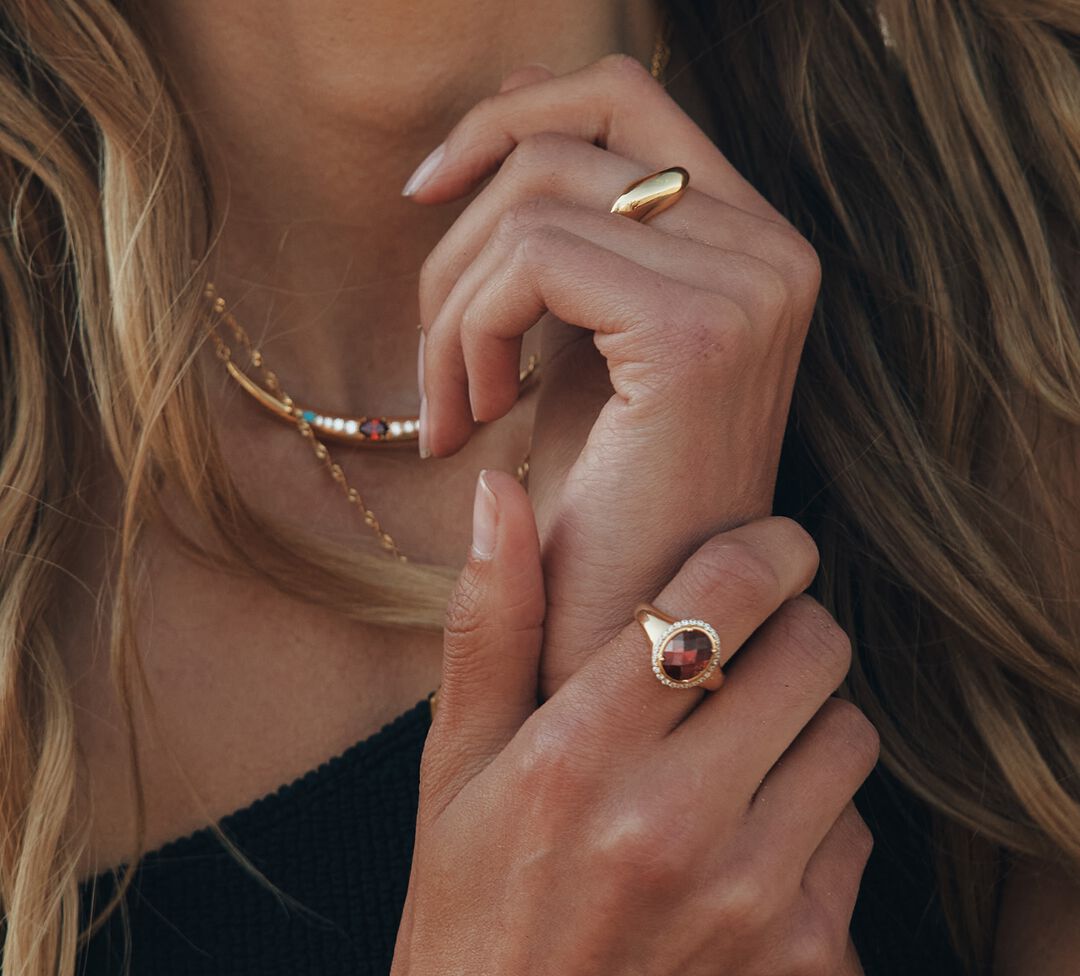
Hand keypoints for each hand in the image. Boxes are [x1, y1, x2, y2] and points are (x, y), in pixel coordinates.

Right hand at [350, 472, 877, 975]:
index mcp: (578, 755)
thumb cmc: (464, 912)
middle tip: (755, 641)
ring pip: (850, 735)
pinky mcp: (798, 960)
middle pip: (814, 652)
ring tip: (747, 739)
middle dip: (795, 625)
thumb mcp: (451, 767)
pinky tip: (752, 830)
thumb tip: (496, 495)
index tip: (772, 546)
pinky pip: (856, 832)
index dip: (767, 547)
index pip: (723, 594)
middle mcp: (670, 821)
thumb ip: (487, 625)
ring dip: (810, 717)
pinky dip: (816, 812)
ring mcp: (746, 898)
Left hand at [412, 54, 819, 695]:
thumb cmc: (606, 507)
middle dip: (465, 207)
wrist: (640, 639)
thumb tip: (513, 111)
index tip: (429, 194)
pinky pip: (530, 260)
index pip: (624, 101)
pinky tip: (470, 420)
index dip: (510, 119)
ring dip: (453, 303)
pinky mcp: (697, 333)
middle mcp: (772, 250)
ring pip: (534, 198)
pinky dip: (466, 335)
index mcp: (753, 243)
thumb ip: (573, 230)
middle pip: (581, 123)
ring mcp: (748, 284)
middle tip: (434, 332)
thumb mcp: (583, 341)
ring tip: (453, 402)